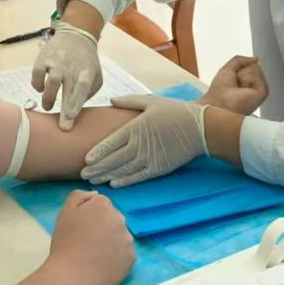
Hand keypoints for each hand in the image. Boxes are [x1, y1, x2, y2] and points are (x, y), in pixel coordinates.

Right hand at [31, 24, 101, 130]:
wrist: (75, 35)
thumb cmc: (86, 62)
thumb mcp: (96, 75)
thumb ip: (89, 93)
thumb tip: (76, 110)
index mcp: (86, 71)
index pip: (83, 88)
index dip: (77, 102)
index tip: (71, 117)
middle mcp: (71, 67)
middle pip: (67, 89)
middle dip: (65, 109)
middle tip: (63, 126)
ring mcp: (56, 62)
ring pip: (51, 82)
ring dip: (49, 98)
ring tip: (48, 106)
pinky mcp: (43, 59)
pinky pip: (36, 75)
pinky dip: (37, 85)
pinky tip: (40, 89)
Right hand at [48, 191, 134, 284]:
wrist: (72, 276)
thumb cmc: (65, 243)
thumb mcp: (65, 212)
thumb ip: (80, 196)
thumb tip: (96, 195)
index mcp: (104, 206)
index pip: (101, 204)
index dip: (90, 215)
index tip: (81, 228)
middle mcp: (120, 219)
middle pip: (113, 218)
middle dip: (103, 226)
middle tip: (87, 241)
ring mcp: (128, 240)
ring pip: (120, 236)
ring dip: (111, 241)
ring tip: (95, 255)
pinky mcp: (131, 258)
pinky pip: (125, 253)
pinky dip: (116, 256)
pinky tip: (103, 264)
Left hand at [82, 95, 206, 187]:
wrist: (200, 129)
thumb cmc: (175, 112)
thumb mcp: (151, 101)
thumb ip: (129, 101)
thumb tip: (111, 100)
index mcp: (136, 128)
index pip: (111, 143)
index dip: (97, 152)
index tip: (85, 159)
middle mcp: (140, 145)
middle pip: (113, 160)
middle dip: (97, 168)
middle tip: (83, 175)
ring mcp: (149, 159)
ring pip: (123, 170)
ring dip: (107, 176)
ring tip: (93, 181)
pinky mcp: (159, 168)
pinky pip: (138, 177)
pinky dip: (125, 181)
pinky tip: (114, 184)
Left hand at [201, 55, 268, 115]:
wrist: (219, 104)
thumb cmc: (219, 92)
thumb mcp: (227, 69)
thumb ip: (240, 60)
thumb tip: (255, 59)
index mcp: (246, 83)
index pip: (250, 65)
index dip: (239, 69)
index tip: (233, 80)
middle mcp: (253, 86)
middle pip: (253, 65)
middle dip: (240, 72)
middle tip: (235, 84)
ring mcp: (259, 89)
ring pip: (255, 68)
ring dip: (242, 76)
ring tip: (238, 87)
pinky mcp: (263, 92)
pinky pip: (257, 75)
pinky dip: (247, 79)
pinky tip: (243, 89)